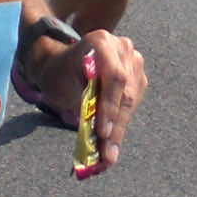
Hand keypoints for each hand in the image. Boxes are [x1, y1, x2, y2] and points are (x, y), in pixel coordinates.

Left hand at [36, 30, 146, 171]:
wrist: (62, 64)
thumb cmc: (59, 74)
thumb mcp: (64, 89)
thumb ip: (84, 109)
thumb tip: (98, 140)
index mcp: (101, 42)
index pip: (114, 77)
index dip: (110, 106)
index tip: (103, 132)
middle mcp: (122, 48)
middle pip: (126, 91)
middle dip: (115, 126)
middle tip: (107, 154)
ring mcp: (133, 60)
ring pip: (131, 100)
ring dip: (120, 128)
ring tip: (108, 154)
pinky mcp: (137, 76)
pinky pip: (133, 103)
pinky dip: (121, 122)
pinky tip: (112, 142)